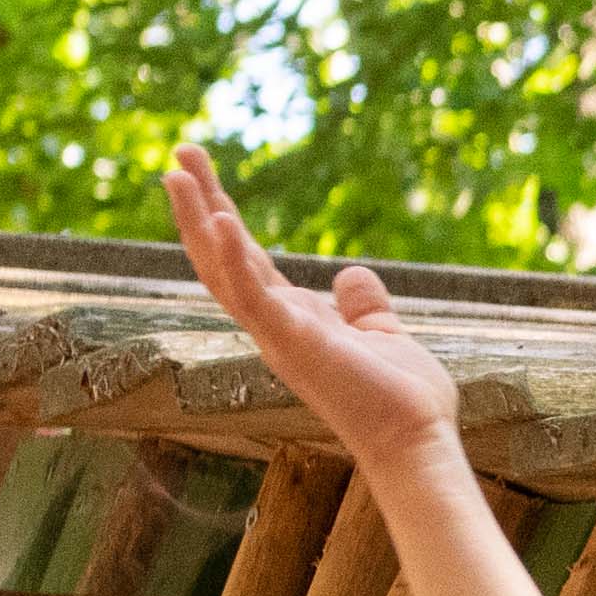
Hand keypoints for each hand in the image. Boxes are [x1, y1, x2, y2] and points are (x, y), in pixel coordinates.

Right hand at [162, 146, 465, 477]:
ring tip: (180, 173)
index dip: (221, 216)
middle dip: (198, 205)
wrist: (417, 441)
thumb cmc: (401, 399)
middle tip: (179, 154)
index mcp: (291, 320)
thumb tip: (350, 274)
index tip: (201, 174)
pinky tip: (221, 220)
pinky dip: (235, 260)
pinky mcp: (295, 344)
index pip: (245, 259)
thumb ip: (361, 304)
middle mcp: (273, 327)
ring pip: (223, 272)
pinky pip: (255, 297)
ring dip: (199, 221)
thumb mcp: (381, 333)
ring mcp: (279, 336)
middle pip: (221, 257)